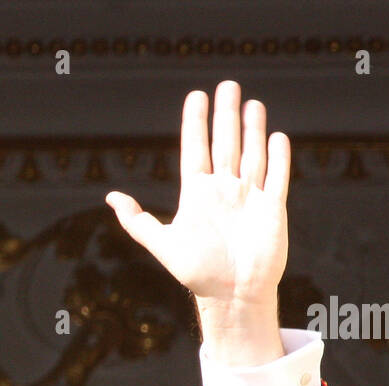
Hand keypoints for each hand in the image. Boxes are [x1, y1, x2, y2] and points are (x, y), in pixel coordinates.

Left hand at [105, 80, 288, 366]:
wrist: (231, 296)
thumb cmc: (196, 273)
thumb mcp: (161, 244)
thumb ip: (137, 221)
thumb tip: (111, 198)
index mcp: (196, 195)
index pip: (196, 149)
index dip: (195, 123)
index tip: (195, 96)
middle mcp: (223, 191)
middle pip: (225, 144)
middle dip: (225, 115)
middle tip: (227, 85)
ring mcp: (249, 197)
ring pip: (251, 154)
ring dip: (252, 129)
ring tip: (251, 103)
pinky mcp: (272, 208)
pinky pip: (277, 176)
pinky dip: (278, 156)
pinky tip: (276, 136)